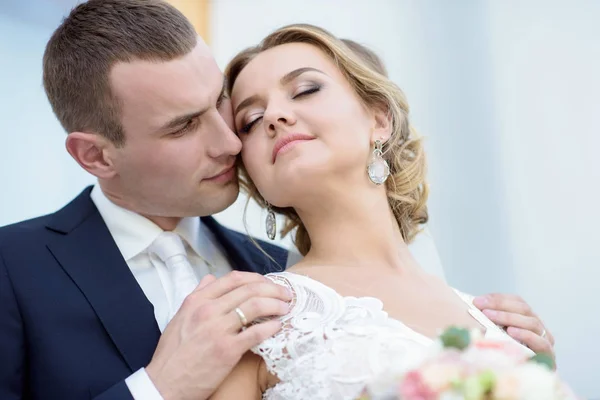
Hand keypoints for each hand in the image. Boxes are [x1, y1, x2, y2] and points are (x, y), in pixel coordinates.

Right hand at [145, 271, 291, 399]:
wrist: (165, 383)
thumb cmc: (172, 354)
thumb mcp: (179, 317)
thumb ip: (197, 296)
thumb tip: (210, 279)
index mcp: (197, 301)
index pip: (233, 279)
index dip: (256, 278)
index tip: (268, 283)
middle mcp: (208, 310)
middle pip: (249, 289)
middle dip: (273, 289)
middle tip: (286, 294)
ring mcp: (218, 329)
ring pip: (255, 306)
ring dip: (276, 304)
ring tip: (286, 308)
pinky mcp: (227, 349)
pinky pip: (256, 332)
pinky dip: (271, 327)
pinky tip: (278, 327)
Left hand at [473, 293, 554, 362]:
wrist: (521, 383)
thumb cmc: (505, 357)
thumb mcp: (496, 336)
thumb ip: (489, 322)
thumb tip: (473, 306)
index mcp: (527, 318)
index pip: (516, 301)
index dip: (498, 298)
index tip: (477, 301)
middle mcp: (539, 327)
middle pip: (523, 309)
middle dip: (500, 306)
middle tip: (481, 308)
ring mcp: (546, 340)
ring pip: (532, 322)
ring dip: (509, 317)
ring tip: (491, 316)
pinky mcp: (549, 356)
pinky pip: (541, 342)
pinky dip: (526, 335)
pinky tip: (511, 332)